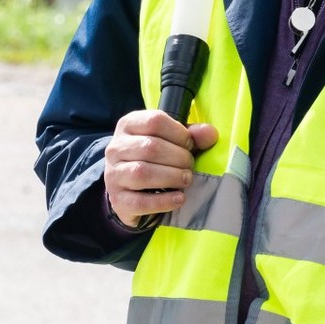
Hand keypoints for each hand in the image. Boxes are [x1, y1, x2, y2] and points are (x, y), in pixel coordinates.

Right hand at [104, 110, 217, 226]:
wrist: (130, 189)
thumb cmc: (155, 158)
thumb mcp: (172, 140)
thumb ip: (192, 135)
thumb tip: (210, 133)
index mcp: (129, 125)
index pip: (154, 121)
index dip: (179, 133)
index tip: (189, 144)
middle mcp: (116, 148)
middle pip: (150, 147)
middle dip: (178, 157)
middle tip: (189, 165)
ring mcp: (114, 175)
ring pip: (142, 173)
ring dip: (172, 177)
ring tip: (185, 179)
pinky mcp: (118, 200)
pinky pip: (140, 202)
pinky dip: (164, 201)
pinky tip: (179, 198)